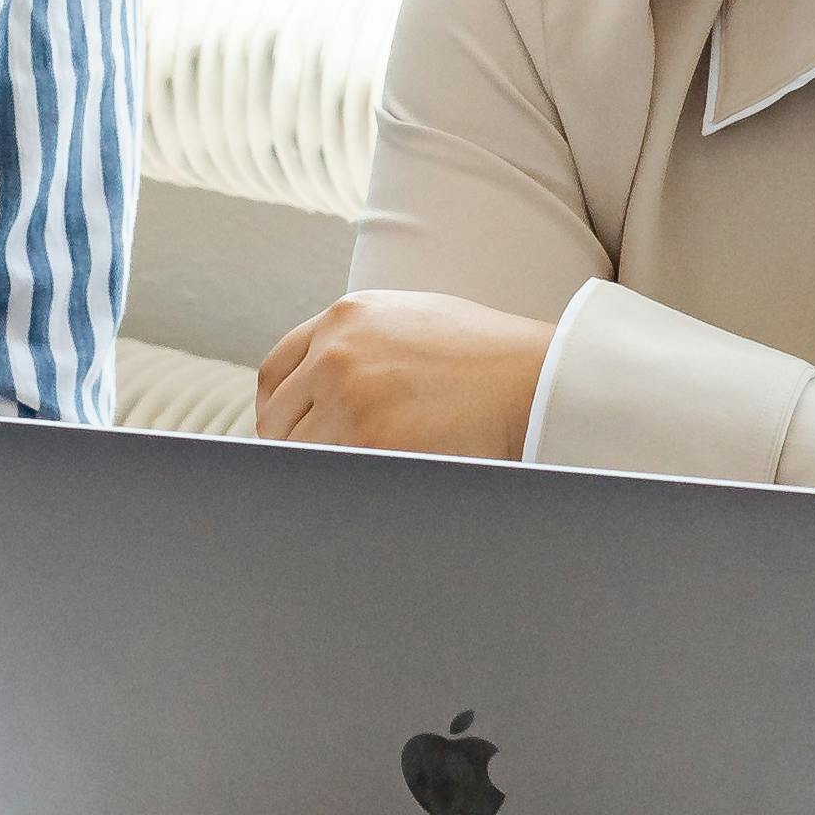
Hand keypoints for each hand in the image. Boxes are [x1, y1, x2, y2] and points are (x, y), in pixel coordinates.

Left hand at [247, 289, 551, 461]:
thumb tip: (317, 391)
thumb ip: (359, 342)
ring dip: (319, 474)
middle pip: (279, 420)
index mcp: (345, 317)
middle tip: (324, 474)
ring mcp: (351, 396)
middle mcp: (337, 352)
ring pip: (299, 455)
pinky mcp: (374, 441)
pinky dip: (338, 491)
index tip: (290, 437)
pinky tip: (362, 496)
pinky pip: (332, 478)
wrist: (538, 378)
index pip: (276, 373)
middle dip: (297, 449)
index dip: (278, 412)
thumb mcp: (412, 320)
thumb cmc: (485, 357)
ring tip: (350, 486)